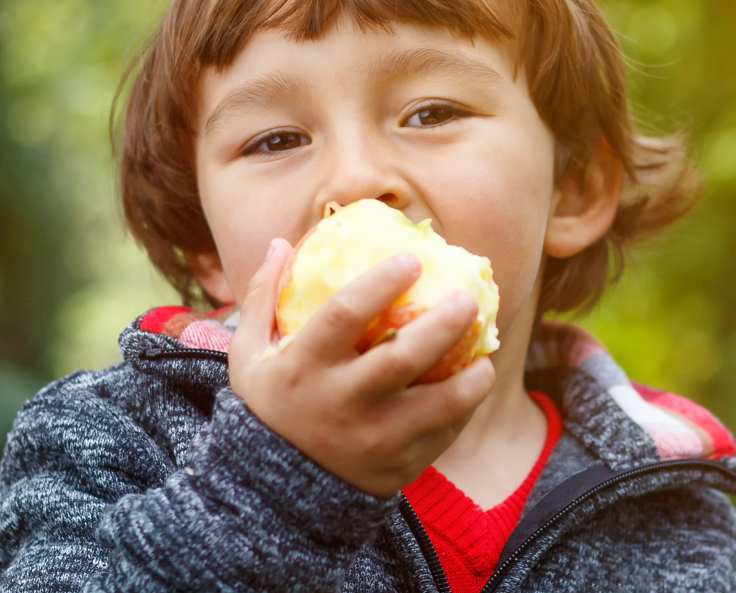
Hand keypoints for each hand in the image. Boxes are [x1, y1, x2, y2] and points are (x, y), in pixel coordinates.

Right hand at [227, 238, 496, 496]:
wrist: (273, 494)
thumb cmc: (269, 407)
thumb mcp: (249, 356)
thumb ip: (261, 300)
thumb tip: (279, 242)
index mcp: (302, 368)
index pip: (343, 315)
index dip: (380, 283)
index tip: (412, 259)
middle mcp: (339, 403)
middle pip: (402, 358)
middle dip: (442, 324)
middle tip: (469, 299)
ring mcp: (371, 440)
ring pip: (437, 404)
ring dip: (471, 378)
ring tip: (486, 355)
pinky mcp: (396, 467)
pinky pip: (442, 434)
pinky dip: (463, 409)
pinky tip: (472, 385)